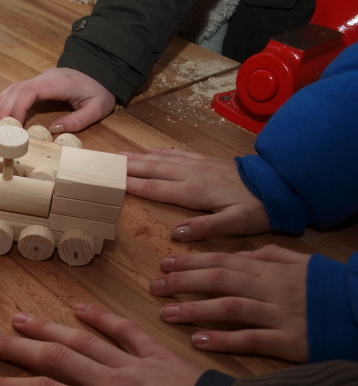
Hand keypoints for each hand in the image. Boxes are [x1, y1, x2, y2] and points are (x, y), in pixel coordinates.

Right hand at [0, 68, 115, 131]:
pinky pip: (16, 88)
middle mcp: (45, 78)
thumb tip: (53, 131)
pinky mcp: (39, 82)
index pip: (30, 92)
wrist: (103, 71)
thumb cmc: (100, 90)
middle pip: (17, 91)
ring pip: (13, 89)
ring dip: (0, 106)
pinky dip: (2, 97)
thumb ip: (77, 120)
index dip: (18, 108)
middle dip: (4, 111)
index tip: (14, 127)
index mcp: (57, 83)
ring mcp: (40, 78)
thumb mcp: (97, 108)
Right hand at [0, 304, 203, 385]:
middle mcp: (114, 383)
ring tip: (20, 318)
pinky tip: (81, 307)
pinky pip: (126, 331)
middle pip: (56, 358)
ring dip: (49, 328)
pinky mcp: (161, 357)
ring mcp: (138, 366)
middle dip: (18, 349)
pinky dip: (102, 317)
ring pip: (83, 340)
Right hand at [124, 148, 270, 239]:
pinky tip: (153, 151)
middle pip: (153, 169)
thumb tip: (176, 233)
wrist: (279, 185)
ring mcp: (199, 165)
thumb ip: (206, 228)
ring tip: (121, 156)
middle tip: (106, 163)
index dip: (132, 185)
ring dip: (140, 157)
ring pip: (162, 159)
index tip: (111, 181)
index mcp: (194, 191)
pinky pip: (178, 154)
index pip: (155, 188)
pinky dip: (161, 152)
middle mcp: (192, 174)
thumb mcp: (235, 224)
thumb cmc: (257, 209)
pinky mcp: (207, 160)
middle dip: (128, 166)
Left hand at [151, 245, 310, 361]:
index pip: (223, 260)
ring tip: (166, 314)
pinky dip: (224, 339)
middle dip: (184, 282)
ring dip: (195, 310)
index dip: (191, 262)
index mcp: (271, 269)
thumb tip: (245, 252)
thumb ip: (271, 257)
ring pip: (230, 308)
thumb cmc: (329, 288)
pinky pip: (252, 339)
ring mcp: (279, 314)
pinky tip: (199, 341)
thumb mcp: (302, 264)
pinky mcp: (289, 340)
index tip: (164, 263)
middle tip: (155, 287)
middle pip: (219, 280)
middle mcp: (270, 288)